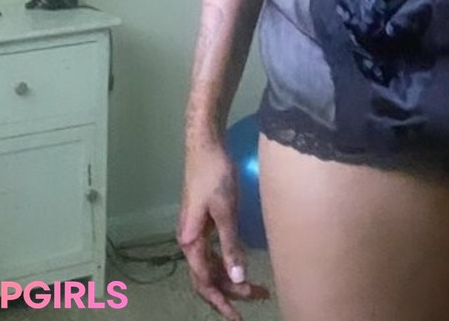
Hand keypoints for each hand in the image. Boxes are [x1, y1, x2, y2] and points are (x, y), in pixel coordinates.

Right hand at [177, 140, 270, 318]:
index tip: (238, 316)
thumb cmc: (214, 174)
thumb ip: (230, 245)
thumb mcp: (225, 211)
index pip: (205, 282)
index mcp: (190, 241)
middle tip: (259, 297)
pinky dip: (228, 262)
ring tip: (257, 287)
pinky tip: (243, 265)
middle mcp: (190, 241)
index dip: (222, 301)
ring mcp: (196, 232)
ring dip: (231, 278)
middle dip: (231, 292)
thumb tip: (238, 277)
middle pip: (208, 277)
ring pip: (212, 265)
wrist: (205, 144)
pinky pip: (214, 252)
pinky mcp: (204, 222)